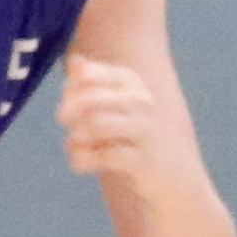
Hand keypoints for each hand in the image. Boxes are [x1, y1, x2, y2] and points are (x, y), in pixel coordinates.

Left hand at [58, 55, 184, 194]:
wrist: (174, 176)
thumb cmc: (132, 136)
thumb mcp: (113, 107)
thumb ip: (90, 84)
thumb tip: (74, 61)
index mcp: (133, 85)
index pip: (93, 75)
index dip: (73, 86)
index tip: (67, 97)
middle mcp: (142, 104)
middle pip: (93, 99)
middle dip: (70, 109)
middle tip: (62, 119)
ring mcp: (146, 132)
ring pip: (97, 125)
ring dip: (76, 136)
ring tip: (74, 142)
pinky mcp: (145, 161)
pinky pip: (104, 155)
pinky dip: (82, 159)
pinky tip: (79, 164)